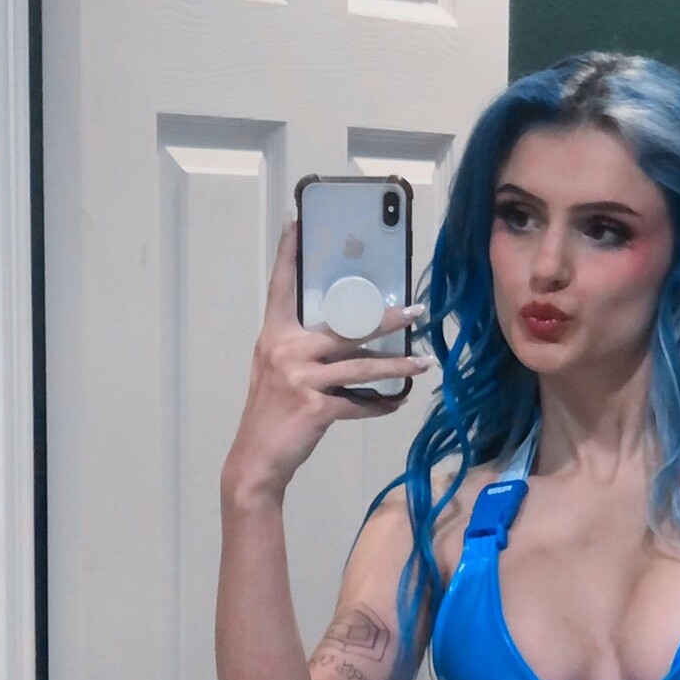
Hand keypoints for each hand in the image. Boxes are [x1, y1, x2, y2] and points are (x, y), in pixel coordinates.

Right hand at [222, 218, 430, 501]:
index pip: (281, 287)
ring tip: (423, 362)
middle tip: (417, 310)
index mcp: (274, 336)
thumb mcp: (278, 373)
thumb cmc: (272, 415)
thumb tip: (352, 339)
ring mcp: (300, 379)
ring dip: (397, 365)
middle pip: (345, 327)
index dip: (288, 253)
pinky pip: (358, 404)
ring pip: (361, 366)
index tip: (296, 219)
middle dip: (386, 319)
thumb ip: (304, 351)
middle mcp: (285, 350)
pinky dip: (380, 405)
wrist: (256, 460)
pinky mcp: (315, 407)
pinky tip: (397, 402)